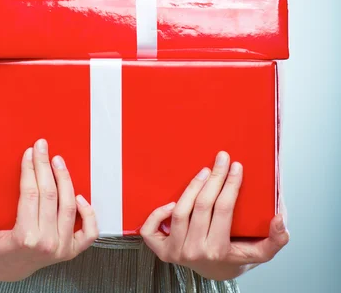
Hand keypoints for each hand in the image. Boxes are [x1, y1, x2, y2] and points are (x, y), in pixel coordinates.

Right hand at [0, 139, 98, 281]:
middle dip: (45, 166)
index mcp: (25, 238)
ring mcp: (62, 248)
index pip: (30, 195)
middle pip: (50, 195)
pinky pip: (89, 232)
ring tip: (57, 161)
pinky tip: (80, 195)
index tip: (28, 154)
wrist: (7, 270)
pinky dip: (88, 213)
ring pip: (68, 205)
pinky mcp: (72, 250)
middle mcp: (47, 243)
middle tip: (42, 147)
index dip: (29, 170)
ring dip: (64, 179)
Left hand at [140, 151, 289, 281]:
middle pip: (202, 206)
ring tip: (204, 172)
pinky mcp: (161, 250)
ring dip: (192, 187)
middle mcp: (195, 252)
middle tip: (222, 159)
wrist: (214, 272)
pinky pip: (151, 228)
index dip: (231, 184)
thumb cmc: (235, 256)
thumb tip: (280, 217)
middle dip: (215, 177)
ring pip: (180, 211)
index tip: (237, 166)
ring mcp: (176, 251)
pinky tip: (172, 199)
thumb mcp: (259, 252)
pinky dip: (158, 212)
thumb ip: (276, 239)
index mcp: (219, 251)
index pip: (224, 210)